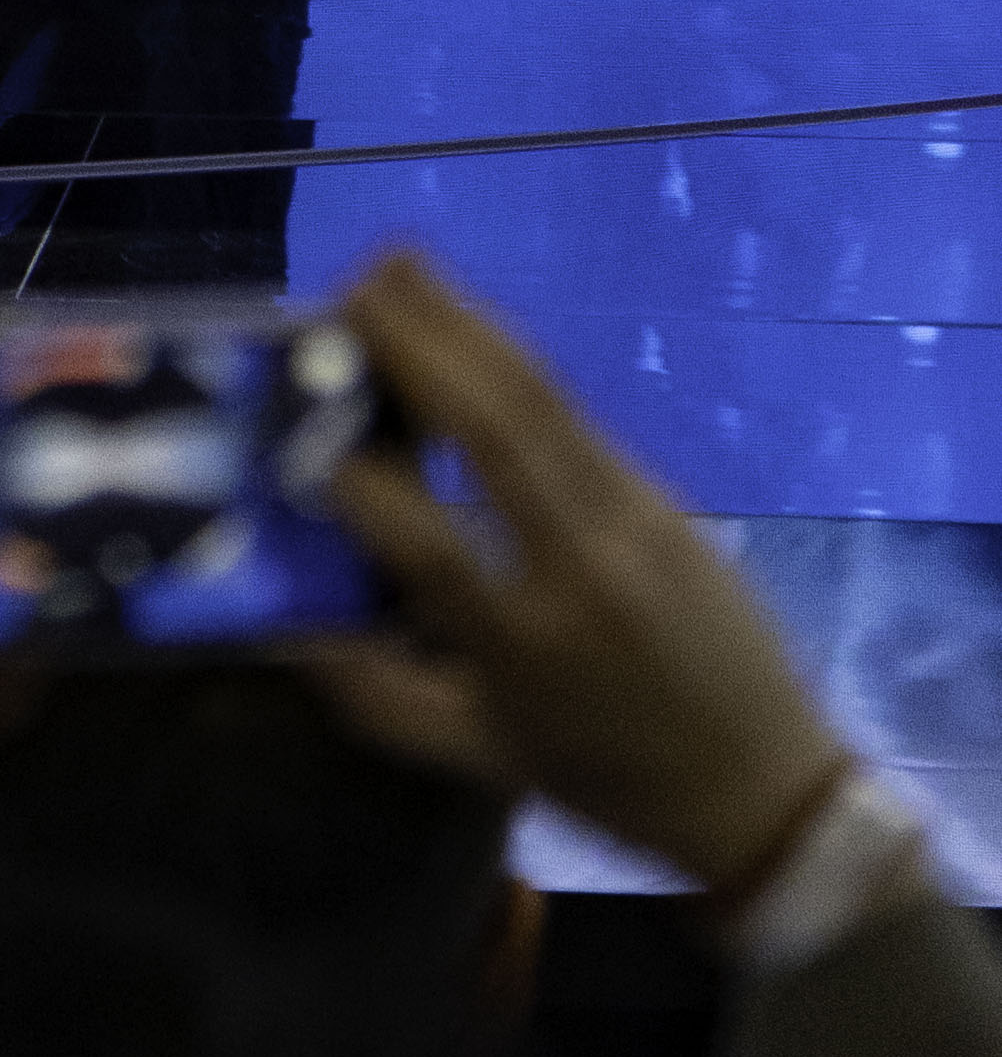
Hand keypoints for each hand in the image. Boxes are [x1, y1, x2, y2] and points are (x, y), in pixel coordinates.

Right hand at [327, 243, 854, 906]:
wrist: (768, 790)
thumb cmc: (616, 786)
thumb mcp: (490, 762)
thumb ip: (381, 699)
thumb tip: (287, 637)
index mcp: (529, 648)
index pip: (425, 542)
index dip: (357, 484)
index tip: (299, 442)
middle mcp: (582, 568)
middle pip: (493, 430)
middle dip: (418, 346)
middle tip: (348, 287)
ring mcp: (634, 522)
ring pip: (540, 400)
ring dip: (466, 324)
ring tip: (399, 266)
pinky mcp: (664, 499)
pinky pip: (575, 417)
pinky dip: (513, 365)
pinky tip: (471, 332)